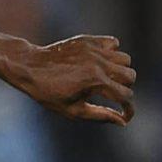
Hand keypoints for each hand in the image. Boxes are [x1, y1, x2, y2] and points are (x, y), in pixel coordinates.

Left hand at [2, 34, 135, 124]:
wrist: (30, 67)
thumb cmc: (49, 93)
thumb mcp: (73, 110)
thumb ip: (100, 115)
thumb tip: (122, 122)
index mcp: (96, 82)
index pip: (126, 96)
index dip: (129, 110)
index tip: (125, 116)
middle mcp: (99, 63)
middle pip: (130, 76)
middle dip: (126, 89)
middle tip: (112, 95)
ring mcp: (95, 50)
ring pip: (125, 59)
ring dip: (121, 71)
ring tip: (108, 79)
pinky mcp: (89, 40)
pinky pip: (114, 43)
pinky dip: (113, 53)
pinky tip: (102, 62)